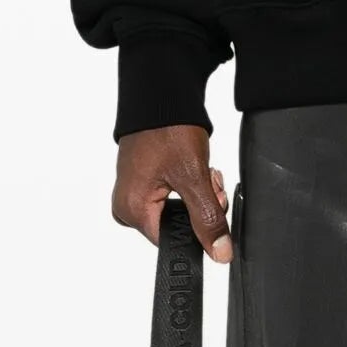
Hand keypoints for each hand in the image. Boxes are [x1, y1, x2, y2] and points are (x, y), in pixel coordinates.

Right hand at [112, 126, 231, 260]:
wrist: (160, 94)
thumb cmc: (167, 129)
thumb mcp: (193, 178)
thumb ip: (207, 219)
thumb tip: (219, 253)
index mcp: (132, 211)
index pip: (173, 242)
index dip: (199, 228)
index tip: (212, 204)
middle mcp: (127, 206)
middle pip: (177, 227)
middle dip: (202, 208)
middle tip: (209, 182)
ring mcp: (134, 193)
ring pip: (179, 211)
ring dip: (199, 195)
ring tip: (204, 171)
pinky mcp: (143, 181)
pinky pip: (172, 197)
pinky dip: (190, 186)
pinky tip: (195, 169)